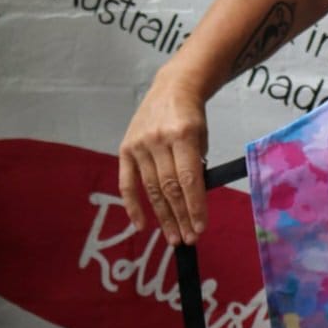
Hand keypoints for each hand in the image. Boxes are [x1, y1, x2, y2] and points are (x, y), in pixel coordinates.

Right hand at [118, 68, 209, 244]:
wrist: (172, 88)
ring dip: (163, 216)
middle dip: (181, 216)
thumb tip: (192, 201)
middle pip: (169, 187)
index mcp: (183, 134)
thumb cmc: (192, 117)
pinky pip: (126, 182)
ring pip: (151, 188)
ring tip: (174, 236)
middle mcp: (158, 140)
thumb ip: (196, 165)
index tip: (201, 228)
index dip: (194, 206)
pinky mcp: (125, 148)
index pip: (188, 178)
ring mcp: (139, 144)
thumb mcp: (202, 137)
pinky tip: (142, 225)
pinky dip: (133, 205)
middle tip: (189, 238)